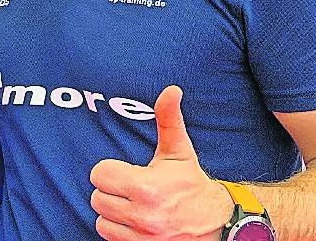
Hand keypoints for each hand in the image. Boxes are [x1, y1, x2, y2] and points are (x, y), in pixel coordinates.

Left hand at [89, 86, 233, 239]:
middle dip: (111, 190)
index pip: (99, 174)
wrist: (217, 224)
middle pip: (97, 197)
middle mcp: (143, 216)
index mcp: (147, 187)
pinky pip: (108, 236)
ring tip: (132, 204)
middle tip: (130, 187)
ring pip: (101, 219)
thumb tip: (170, 90)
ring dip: (112, 212)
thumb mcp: (179, 151)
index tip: (125, 171)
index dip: (111, 169)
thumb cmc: (191, 184)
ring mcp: (142, 237)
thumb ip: (169, 120)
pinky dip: (117, 229)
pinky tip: (134, 221)